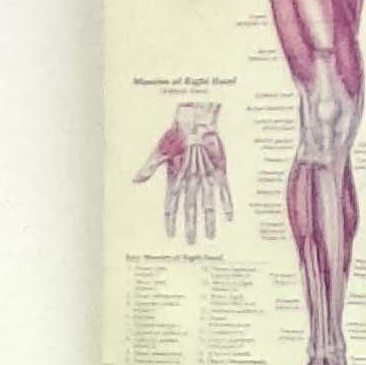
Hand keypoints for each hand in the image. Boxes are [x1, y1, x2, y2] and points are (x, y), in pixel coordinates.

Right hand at [134, 111, 230, 242]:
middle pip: (190, 208)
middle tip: (191, 243)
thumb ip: (150, 167)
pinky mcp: (219, 171)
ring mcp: (205, 178)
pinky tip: (229, 216)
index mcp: (175, 179)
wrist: (196, 121)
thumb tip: (136, 179)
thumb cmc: (176, 135)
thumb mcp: (160, 151)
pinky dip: (226, 202)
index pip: (172, 204)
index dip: (171, 220)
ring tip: (210, 236)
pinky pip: (223, 190)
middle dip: (191, 226)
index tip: (171, 234)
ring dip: (209, 219)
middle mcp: (191, 182)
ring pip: (207, 203)